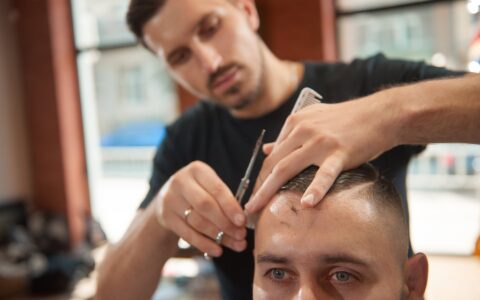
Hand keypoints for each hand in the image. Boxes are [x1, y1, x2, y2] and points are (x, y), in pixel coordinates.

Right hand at [154, 161, 246, 256]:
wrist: (168, 198)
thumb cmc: (199, 192)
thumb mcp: (209, 186)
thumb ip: (225, 199)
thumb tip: (243, 223)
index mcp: (197, 170)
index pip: (217, 189)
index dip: (231, 206)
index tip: (243, 221)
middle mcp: (181, 182)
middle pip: (206, 205)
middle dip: (226, 222)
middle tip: (241, 235)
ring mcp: (170, 199)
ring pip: (197, 221)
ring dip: (218, 235)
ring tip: (235, 244)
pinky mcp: (165, 217)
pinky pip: (187, 234)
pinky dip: (204, 244)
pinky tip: (218, 251)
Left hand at [245, 95, 397, 212]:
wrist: (380, 114)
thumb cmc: (347, 119)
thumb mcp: (313, 120)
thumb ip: (289, 135)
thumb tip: (267, 149)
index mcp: (295, 123)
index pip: (273, 154)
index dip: (262, 176)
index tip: (255, 193)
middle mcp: (303, 130)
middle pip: (274, 163)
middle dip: (258, 187)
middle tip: (249, 207)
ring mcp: (320, 142)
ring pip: (288, 168)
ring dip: (269, 190)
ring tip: (258, 208)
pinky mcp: (339, 152)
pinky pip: (324, 174)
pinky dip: (315, 189)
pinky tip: (307, 203)